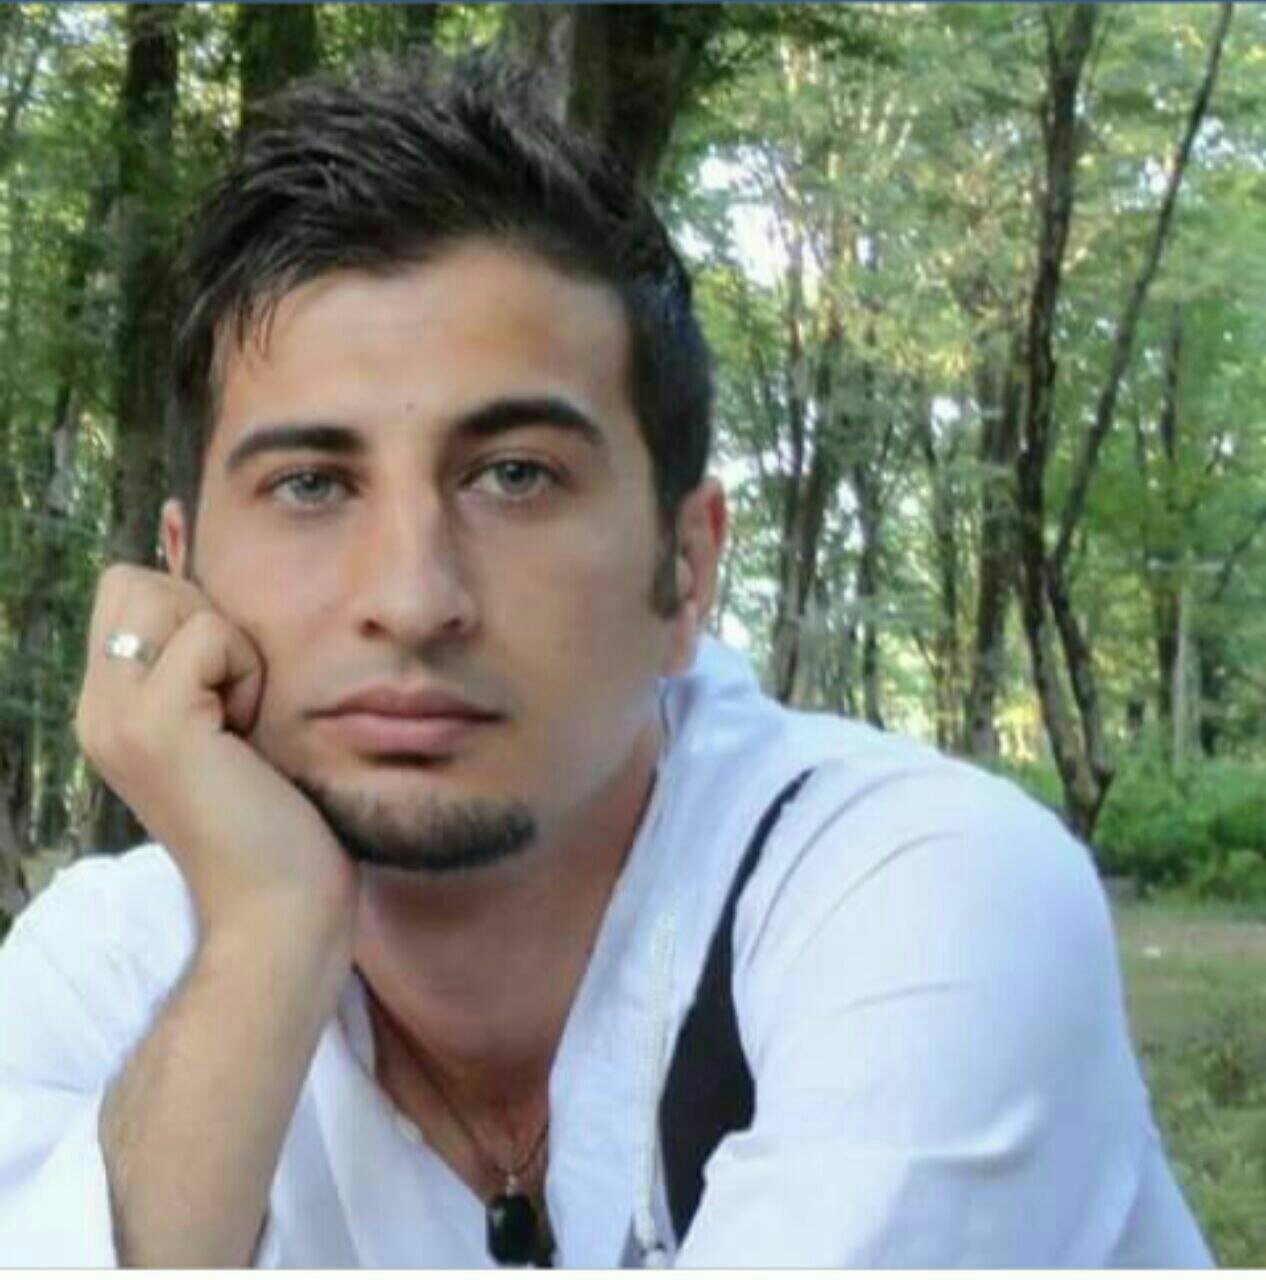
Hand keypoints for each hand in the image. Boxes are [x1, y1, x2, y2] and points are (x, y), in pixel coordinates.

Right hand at [76, 564, 357, 940]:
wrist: (279, 909)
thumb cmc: (275, 820)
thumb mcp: (225, 727)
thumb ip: (202, 668)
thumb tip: (212, 595)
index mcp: (108, 710)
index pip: (124, 591)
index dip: (190, 613)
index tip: (227, 687)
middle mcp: (96, 712)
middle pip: (132, 581)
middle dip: (203, 617)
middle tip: (234, 700)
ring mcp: (117, 719)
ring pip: (164, 596)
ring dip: (227, 645)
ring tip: (240, 721)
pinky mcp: (158, 727)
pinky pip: (207, 635)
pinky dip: (245, 671)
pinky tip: (249, 734)